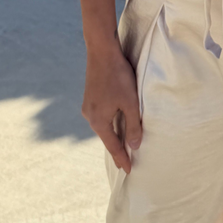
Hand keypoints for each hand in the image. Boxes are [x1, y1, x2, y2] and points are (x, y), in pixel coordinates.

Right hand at [82, 42, 142, 173]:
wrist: (101, 51)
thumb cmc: (118, 76)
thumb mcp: (130, 102)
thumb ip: (133, 125)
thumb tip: (135, 145)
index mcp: (98, 121)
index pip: (113, 146)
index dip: (122, 158)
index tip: (128, 171)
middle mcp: (90, 116)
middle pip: (106, 137)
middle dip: (117, 148)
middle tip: (126, 161)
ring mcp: (88, 106)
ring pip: (103, 126)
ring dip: (114, 134)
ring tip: (123, 144)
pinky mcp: (90, 97)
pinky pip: (101, 116)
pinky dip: (110, 123)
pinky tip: (116, 122)